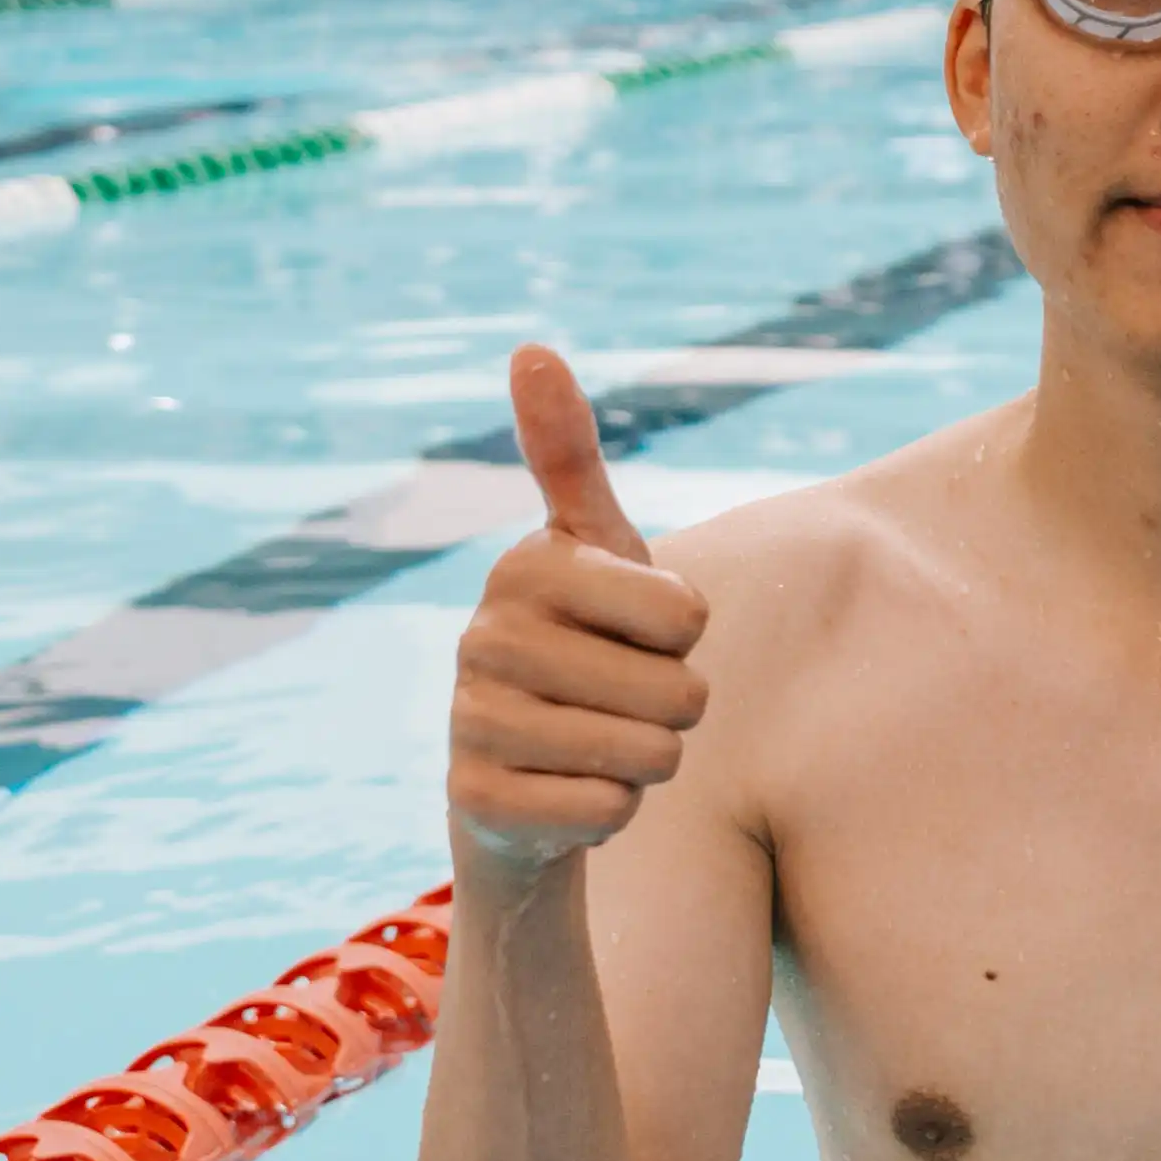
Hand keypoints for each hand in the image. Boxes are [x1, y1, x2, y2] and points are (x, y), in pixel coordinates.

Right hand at [447, 347, 705, 883]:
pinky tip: (567, 790)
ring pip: (650, 756)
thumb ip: (568, 455)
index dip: (684, 638)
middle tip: (619, 700)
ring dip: (647, 761)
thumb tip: (531, 348)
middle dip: (674, 710)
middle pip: (679, 694)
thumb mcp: (592, 548)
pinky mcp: (476, 800)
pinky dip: (611, 811)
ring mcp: (473, 722)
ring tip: (597, 742)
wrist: (520, 774)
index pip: (688, 613)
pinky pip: (610, 811)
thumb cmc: (583, 646)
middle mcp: (486, 637)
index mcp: (528, 567)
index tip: (635, 634)